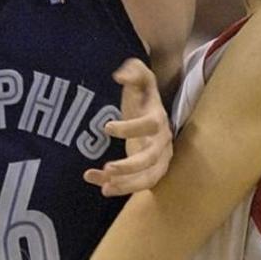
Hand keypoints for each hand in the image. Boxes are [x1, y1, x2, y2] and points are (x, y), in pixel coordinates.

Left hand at [83, 58, 172, 196]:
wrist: (152, 113)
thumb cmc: (143, 97)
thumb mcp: (140, 80)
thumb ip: (134, 71)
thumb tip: (120, 75)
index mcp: (158, 118)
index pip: (149, 125)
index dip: (130, 128)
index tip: (106, 127)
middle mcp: (162, 142)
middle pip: (151, 159)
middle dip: (130, 166)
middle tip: (107, 167)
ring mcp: (158, 160)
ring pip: (148, 178)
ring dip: (127, 185)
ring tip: (104, 187)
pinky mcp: (150, 173)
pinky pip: (137, 185)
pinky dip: (120, 187)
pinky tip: (98, 184)